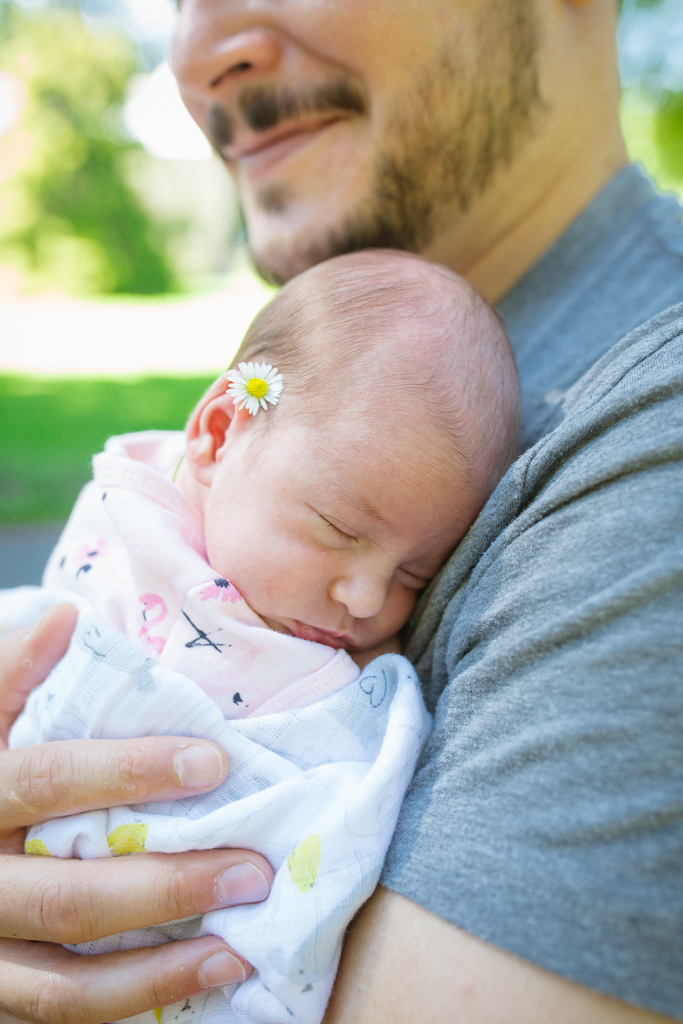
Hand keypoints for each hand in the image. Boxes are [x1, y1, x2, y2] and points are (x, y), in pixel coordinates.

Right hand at [0, 605, 273, 1023]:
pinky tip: (203, 977)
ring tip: (239, 945)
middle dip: (164, 884)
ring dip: (158, 965)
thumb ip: (12, 674)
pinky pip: (60, 1011)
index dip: (125, 772)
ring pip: (61, 979)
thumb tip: (62, 615)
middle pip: (63, 893)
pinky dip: (134, 999)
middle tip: (253, 870)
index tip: (214, 763)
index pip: (45, 781)